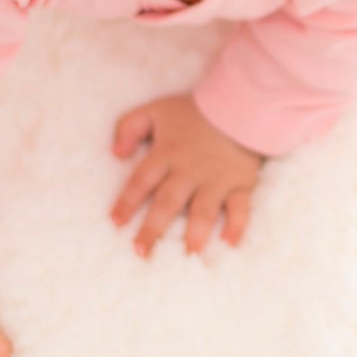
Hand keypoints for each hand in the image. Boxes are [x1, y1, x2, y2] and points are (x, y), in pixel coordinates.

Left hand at [109, 92, 263, 256]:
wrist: (240, 104)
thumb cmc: (194, 112)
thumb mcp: (156, 111)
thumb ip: (130, 127)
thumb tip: (116, 153)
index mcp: (166, 154)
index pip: (141, 181)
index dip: (127, 202)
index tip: (116, 223)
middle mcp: (189, 171)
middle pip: (167, 202)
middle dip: (153, 228)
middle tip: (141, 252)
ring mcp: (216, 179)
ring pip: (204, 209)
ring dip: (196, 232)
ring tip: (189, 253)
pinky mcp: (240, 183)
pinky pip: (240, 207)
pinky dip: (236, 225)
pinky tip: (229, 243)